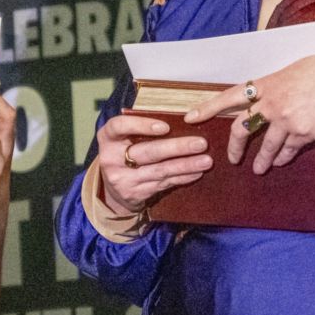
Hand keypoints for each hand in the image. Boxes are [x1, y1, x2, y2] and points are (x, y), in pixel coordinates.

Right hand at [95, 114, 211, 215]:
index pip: (119, 127)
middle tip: (201, 143)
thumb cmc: (124, 154)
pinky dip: (182, 177)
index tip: (165, 127)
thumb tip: (180, 120)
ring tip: (206, 160)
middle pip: (147, 152)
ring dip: (186, 165)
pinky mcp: (136, 194)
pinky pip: (164, 184)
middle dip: (177, 148)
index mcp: (107, 139)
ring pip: (160, 171)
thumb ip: (141, 130)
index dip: (141, 125)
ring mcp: (123, 179)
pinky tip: (197, 172)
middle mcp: (111, 159)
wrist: (113, 191)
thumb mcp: (123, 139)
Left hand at [184, 53, 314, 173]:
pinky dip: (282, 158)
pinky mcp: (304, 134)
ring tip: (259, 169)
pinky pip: (287, 150)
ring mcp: (287, 121)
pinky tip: (280, 161)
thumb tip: (265, 95)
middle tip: (232, 159)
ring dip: (261, 161)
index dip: (207, 108)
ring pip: (265, 147)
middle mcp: (272, 103)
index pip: (228, 97)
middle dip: (234, 147)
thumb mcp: (292, 71)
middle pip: (241, 129)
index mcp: (266, 84)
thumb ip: (275, 85)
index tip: (190, 118)